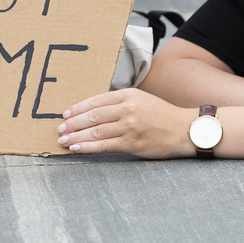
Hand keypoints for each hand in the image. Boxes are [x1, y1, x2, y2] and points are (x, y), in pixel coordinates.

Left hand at [59, 88, 194, 157]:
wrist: (184, 129)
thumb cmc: (163, 115)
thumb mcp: (142, 100)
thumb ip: (121, 102)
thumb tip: (96, 111)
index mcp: (129, 95)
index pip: (97, 100)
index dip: (79, 108)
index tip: (66, 114)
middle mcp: (127, 108)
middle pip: (93, 115)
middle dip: (73, 123)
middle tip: (60, 129)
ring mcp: (129, 126)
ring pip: (95, 131)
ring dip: (76, 136)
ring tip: (63, 140)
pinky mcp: (132, 143)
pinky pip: (104, 145)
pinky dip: (88, 147)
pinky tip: (77, 148)